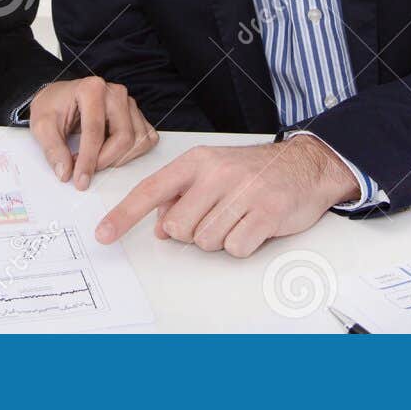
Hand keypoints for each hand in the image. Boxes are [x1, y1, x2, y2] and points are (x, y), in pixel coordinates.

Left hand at [27, 76, 158, 189]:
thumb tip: (65, 172)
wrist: (61, 98)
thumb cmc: (53, 107)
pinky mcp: (136, 115)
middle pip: (123, 136)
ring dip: (118, 159)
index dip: (88, 159)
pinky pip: (147, 139)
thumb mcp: (42, 126)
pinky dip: (132, 153)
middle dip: (105, 161)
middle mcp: (115, 92)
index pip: (95, 130)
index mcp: (91, 88)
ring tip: (95, 160)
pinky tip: (111, 154)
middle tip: (85, 171)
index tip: (80, 180)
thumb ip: (53, 149)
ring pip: (138, 140)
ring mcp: (129, 103)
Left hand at [95, 135, 358, 257]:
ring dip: (220, 238)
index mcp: (198, 161)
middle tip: (218, 215)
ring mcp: (243, 192)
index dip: (124, 215)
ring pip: (206, 241)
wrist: (306, 165)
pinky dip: (242, 244)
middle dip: (193, 232)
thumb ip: (182, 196)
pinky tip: (253, 226)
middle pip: (179, 227)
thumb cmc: (255, 171)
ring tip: (238, 217)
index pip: (150, 190)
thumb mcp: (213, 172)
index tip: (104, 234)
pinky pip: (235, 247)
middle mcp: (217, 173)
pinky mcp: (266, 213)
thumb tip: (159, 227)